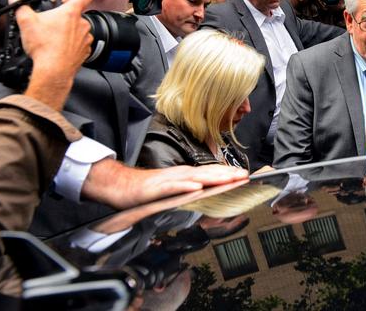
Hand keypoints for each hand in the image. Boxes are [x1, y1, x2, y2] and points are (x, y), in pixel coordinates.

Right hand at [20, 0, 93, 109]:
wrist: (54, 70)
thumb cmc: (44, 47)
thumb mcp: (26, 22)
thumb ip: (21, 6)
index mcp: (71, 13)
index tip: (65, 0)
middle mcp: (82, 24)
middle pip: (76, 15)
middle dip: (64, 18)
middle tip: (50, 25)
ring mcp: (85, 38)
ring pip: (78, 30)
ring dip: (68, 32)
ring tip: (53, 39)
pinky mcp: (85, 51)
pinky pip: (79, 44)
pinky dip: (71, 45)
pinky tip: (59, 49)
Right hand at [83, 159, 248, 208]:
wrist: (121, 186)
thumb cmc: (147, 189)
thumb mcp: (173, 188)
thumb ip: (189, 189)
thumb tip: (208, 192)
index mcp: (185, 175)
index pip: (210, 172)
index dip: (228, 173)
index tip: (245, 175)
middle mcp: (180, 174)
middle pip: (207, 173)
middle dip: (227, 174)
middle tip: (244, 175)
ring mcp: (169, 180)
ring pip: (194, 178)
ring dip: (213, 178)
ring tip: (228, 179)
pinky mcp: (157, 188)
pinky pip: (173, 187)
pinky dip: (185, 187)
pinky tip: (196, 188)